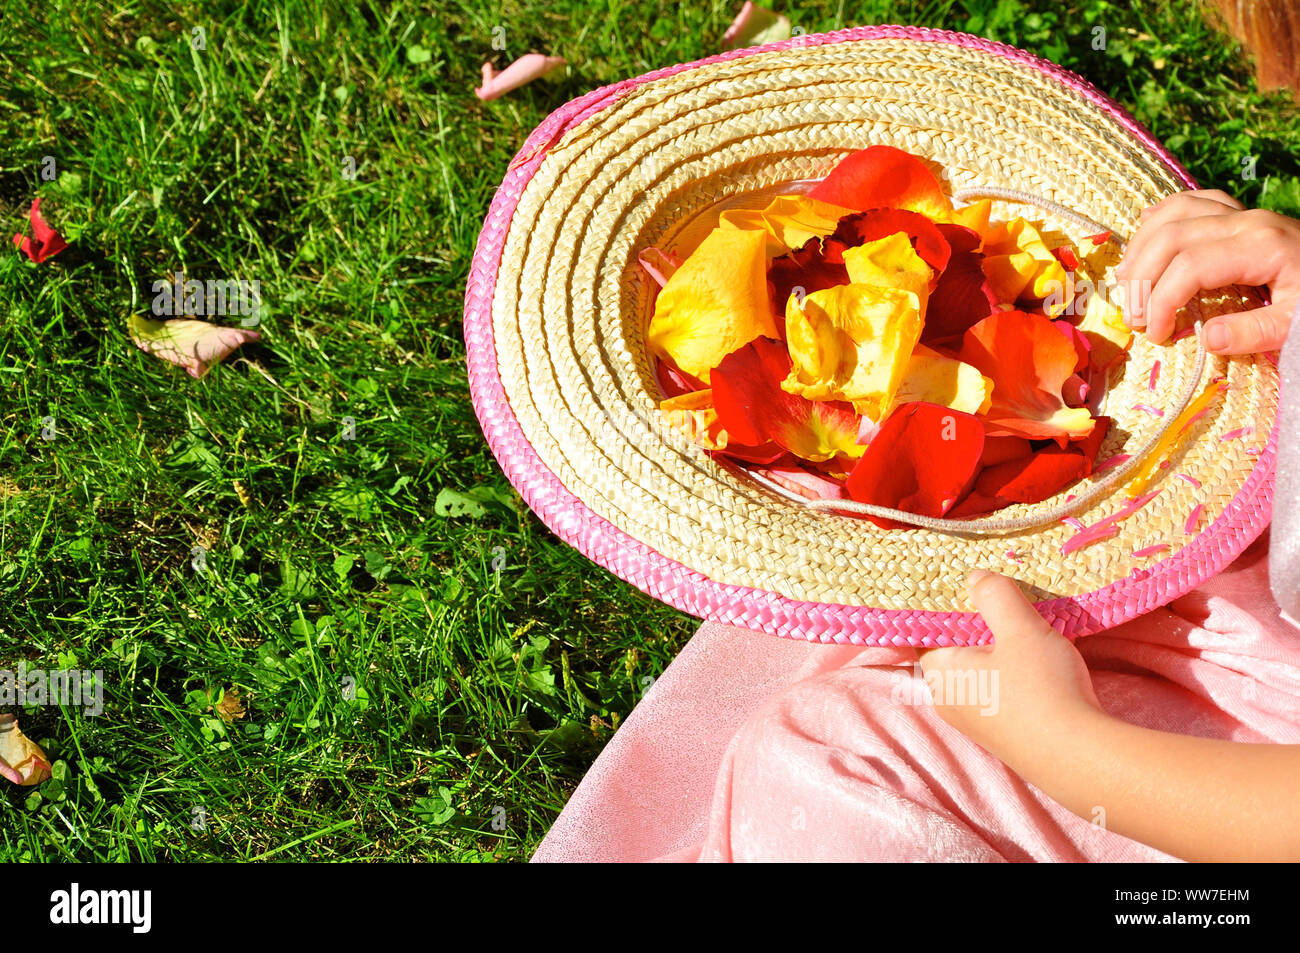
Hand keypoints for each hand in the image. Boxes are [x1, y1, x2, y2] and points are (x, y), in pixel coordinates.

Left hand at [919, 570, 1103, 759]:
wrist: (1080, 756)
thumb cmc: (1041, 688)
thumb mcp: (1019, 629)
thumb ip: (994, 596)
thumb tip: (974, 578)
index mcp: (939, 673)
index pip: (926, 630)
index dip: (945, 605)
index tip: (964, 583)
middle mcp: (948, 701)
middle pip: (955, 649)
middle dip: (976, 624)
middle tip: (999, 597)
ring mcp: (975, 722)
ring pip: (980, 671)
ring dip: (999, 649)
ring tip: (1024, 624)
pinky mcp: (1003, 734)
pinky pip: (999, 692)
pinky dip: (1013, 672)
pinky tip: (1038, 661)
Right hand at [1113, 190, 1299, 352]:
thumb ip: (1255, 332)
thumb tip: (1206, 338)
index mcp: (1261, 245)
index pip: (1189, 266)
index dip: (1161, 302)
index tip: (1157, 336)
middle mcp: (1246, 220)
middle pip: (1170, 236)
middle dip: (1141, 279)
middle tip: (1134, 319)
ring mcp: (1241, 212)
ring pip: (1173, 213)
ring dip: (1141, 249)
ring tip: (1129, 285)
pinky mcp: (1238, 213)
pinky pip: (1188, 201)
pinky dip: (1159, 218)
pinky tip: (1145, 240)